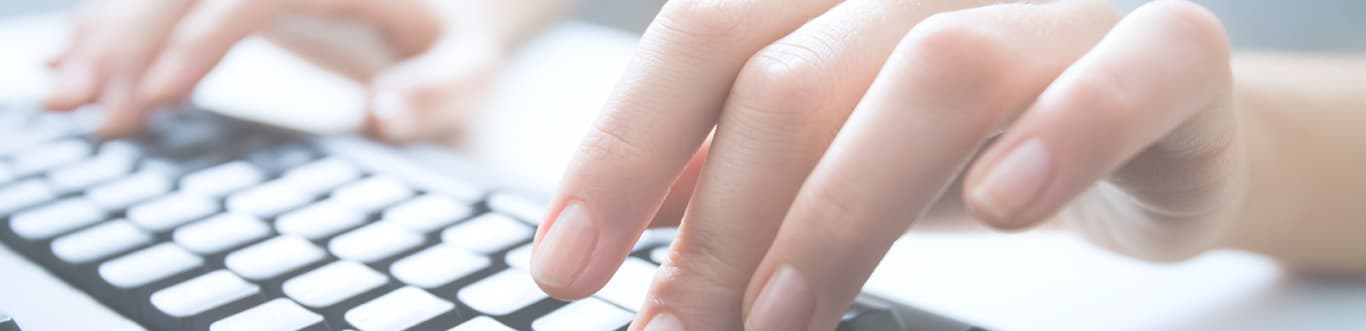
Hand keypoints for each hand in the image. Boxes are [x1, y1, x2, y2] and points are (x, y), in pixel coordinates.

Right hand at [44, 0, 504, 140]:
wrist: (440, 6)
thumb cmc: (451, 39)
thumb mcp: (469, 67)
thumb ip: (437, 90)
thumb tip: (384, 113)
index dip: (203, 38)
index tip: (161, 95)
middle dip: (131, 42)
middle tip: (92, 111)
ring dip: (108, 38)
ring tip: (66, 100)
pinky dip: (112, 27)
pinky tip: (70, 61)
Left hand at [532, 0, 1245, 329]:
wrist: (1146, 127)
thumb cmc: (966, 137)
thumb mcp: (830, 150)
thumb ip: (729, 160)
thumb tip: (617, 210)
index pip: (705, 37)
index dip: (620, 148)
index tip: (563, 264)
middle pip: (798, 71)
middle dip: (720, 218)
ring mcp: (1055, 4)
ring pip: (936, 71)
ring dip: (842, 208)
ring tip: (782, 318)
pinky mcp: (1169, 50)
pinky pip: (1129, 70)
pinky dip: (1064, 132)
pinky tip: (1002, 207)